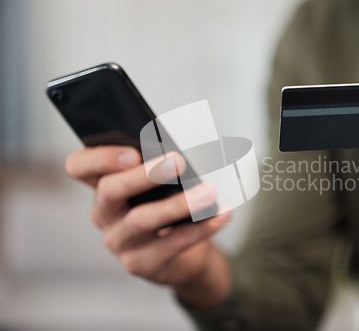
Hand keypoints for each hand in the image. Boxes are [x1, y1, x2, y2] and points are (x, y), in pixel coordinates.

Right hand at [66, 146, 231, 307]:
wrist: (179, 256)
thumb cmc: (165, 209)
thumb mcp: (157, 187)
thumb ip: (159, 168)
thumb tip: (181, 153)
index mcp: (102, 186)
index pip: (79, 166)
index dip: (99, 157)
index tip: (132, 152)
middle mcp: (104, 214)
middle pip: (110, 191)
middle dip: (144, 175)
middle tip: (178, 161)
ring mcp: (120, 242)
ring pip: (142, 220)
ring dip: (178, 204)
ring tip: (208, 192)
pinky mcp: (140, 264)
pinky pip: (172, 244)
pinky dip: (201, 227)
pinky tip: (221, 214)